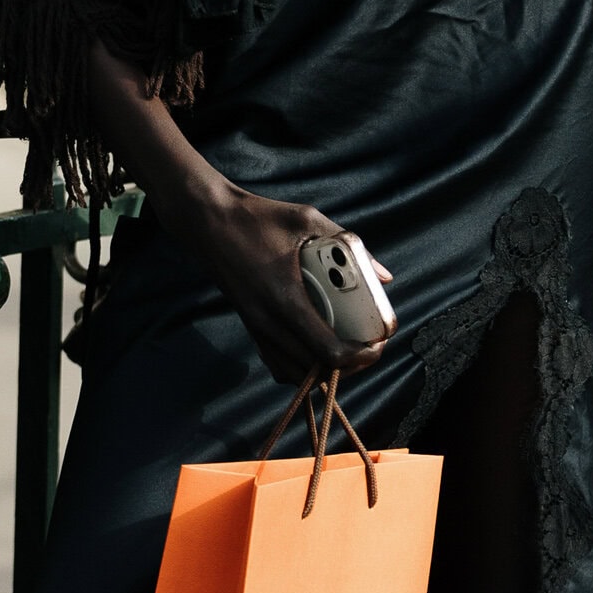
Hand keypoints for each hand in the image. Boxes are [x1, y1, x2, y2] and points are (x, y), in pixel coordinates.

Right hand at [163, 180, 392, 384]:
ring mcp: (256, 328)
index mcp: (286, 299)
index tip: (377, 345)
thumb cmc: (258, 217)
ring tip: (345, 350)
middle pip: (316, 371)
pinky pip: (278, 364)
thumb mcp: (308, 220)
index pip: (328, 352)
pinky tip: (314, 346)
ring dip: (324, 369)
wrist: (207, 221)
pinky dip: (300, 366)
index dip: (359, 357)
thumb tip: (384, 277)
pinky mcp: (250, 326)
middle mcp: (269, 322)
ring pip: (295, 374)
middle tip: (368, 347)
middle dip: (349, 366)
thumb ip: (350, 246)